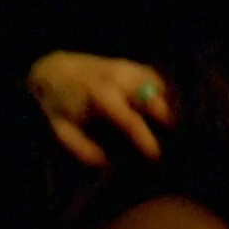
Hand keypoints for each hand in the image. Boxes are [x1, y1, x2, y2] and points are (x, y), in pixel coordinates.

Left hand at [28, 51, 173, 165]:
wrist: (56, 69)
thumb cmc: (60, 103)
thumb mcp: (62, 128)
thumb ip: (82, 148)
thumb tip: (106, 163)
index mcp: (101, 96)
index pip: (130, 120)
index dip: (145, 139)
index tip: (156, 155)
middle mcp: (120, 79)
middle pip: (154, 100)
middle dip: (168, 122)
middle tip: (173, 142)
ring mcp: (130, 68)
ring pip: (161, 88)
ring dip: (169, 107)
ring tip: (172, 127)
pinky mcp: (134, 64)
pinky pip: (159, 80)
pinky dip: (165, 94)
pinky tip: (167, 109)